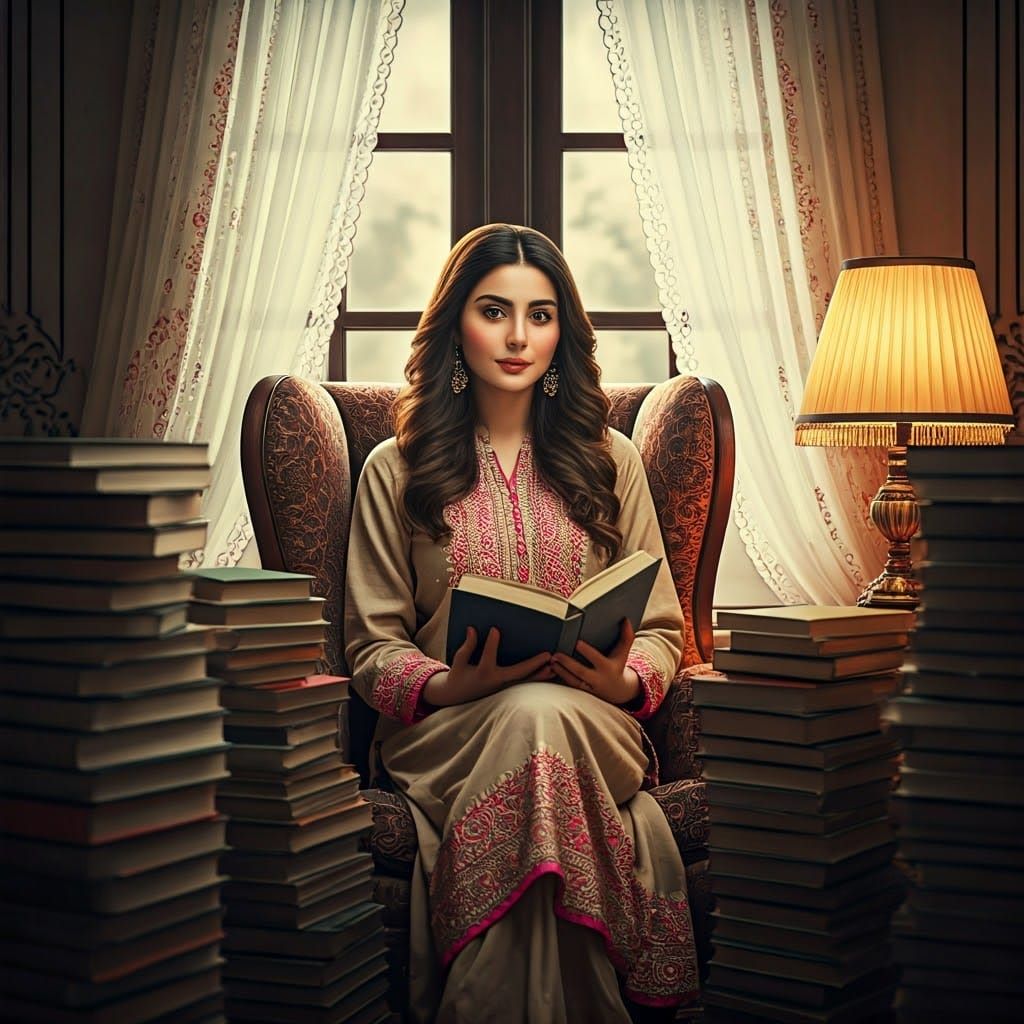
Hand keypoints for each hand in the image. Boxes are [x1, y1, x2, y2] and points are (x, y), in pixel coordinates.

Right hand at [423, 626, 554, 706]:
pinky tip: (549, 673)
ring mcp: (503, 687)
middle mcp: (495, 681)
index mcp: (482, 673)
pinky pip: (524, 684)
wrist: (457, 697)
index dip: (492, 642)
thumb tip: (472, 629)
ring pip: (524, 681)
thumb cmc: (458, 677)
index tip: (495, 629)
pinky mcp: (506, 689)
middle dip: (533, 664)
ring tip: (554, 667)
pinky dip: (536, 679)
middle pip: (517, 673)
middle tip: (547, 655)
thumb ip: (467, 647)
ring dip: (540, 675)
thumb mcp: (458, 661)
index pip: (488, 656)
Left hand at [549, 618, 641, 705]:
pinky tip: (550, 669)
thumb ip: (626, 636)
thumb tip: (626, 619)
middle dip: (568, 663)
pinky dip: (560, 678)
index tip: (577, 642)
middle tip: (556, 654)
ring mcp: (589, 687)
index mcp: (608, 667)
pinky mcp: (582, 692)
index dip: (587, 652)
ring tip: (551, 660)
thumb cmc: (618, 664)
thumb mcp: (623, 652)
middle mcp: (598, 679)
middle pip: (581, 671)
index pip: (597, 659)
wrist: (618, 691)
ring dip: (560, 671)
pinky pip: (570, 686)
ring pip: (572, 680)